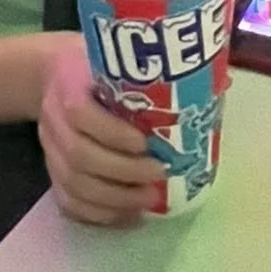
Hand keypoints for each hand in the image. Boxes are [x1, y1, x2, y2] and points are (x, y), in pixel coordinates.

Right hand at [37, 36, 165, 226]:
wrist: (50, 74)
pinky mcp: (51, 170)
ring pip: (73, 184)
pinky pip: (67, 201)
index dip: (113, 133)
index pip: (81, 113)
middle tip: (160, 174)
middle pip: (79, 155)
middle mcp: (54, 120)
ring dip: (114, 199)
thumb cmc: (95, 65)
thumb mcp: (116, 56)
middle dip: (123, 172)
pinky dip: (97, 214)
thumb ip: (156, 70)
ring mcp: (49, 149)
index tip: (147, 143)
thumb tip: (221, 83)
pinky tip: (127, 215)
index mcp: (69, 86)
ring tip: (149, 200)